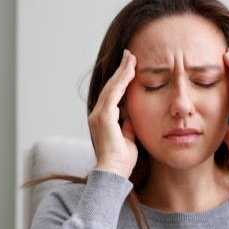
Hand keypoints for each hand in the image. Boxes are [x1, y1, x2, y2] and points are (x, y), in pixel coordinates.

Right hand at [88, 49, 137, 176]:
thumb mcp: (128, 138)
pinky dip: (121, 82)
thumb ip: (128, 126)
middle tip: (130, 55)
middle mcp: (97, 115)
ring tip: (131, 58)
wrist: (114, 172)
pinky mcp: (103, 117)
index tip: (130, 67)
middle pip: (111, 87)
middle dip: (121, 70)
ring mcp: (99, 115)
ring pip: (112, 88)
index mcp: (103, 119)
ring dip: (122, 72)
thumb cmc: (121, 160)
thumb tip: (131, 116)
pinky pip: (113, 95)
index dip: (121, 80)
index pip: (114, 94)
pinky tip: (130, 71)